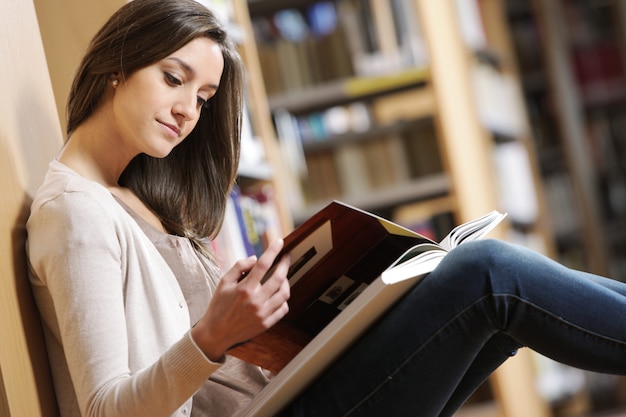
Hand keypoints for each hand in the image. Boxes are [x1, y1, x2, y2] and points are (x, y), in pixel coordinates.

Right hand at [191, 239, 290, 360]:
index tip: (280, 242)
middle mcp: (256, 301)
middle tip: (286, 257)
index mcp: (245, 289)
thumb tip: (255, 259)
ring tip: (282, 276)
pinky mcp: (266, 324)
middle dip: (285, 264)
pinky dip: (284, 299)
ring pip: (284, 294)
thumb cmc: (219, 306)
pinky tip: (278, 295)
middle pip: (279, 278)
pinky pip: (283, 309)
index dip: (273, 251)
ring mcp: (263, 313)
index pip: (263, 264)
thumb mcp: (224, 283)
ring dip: (286, 282)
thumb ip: (239, 267)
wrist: (216, 333)